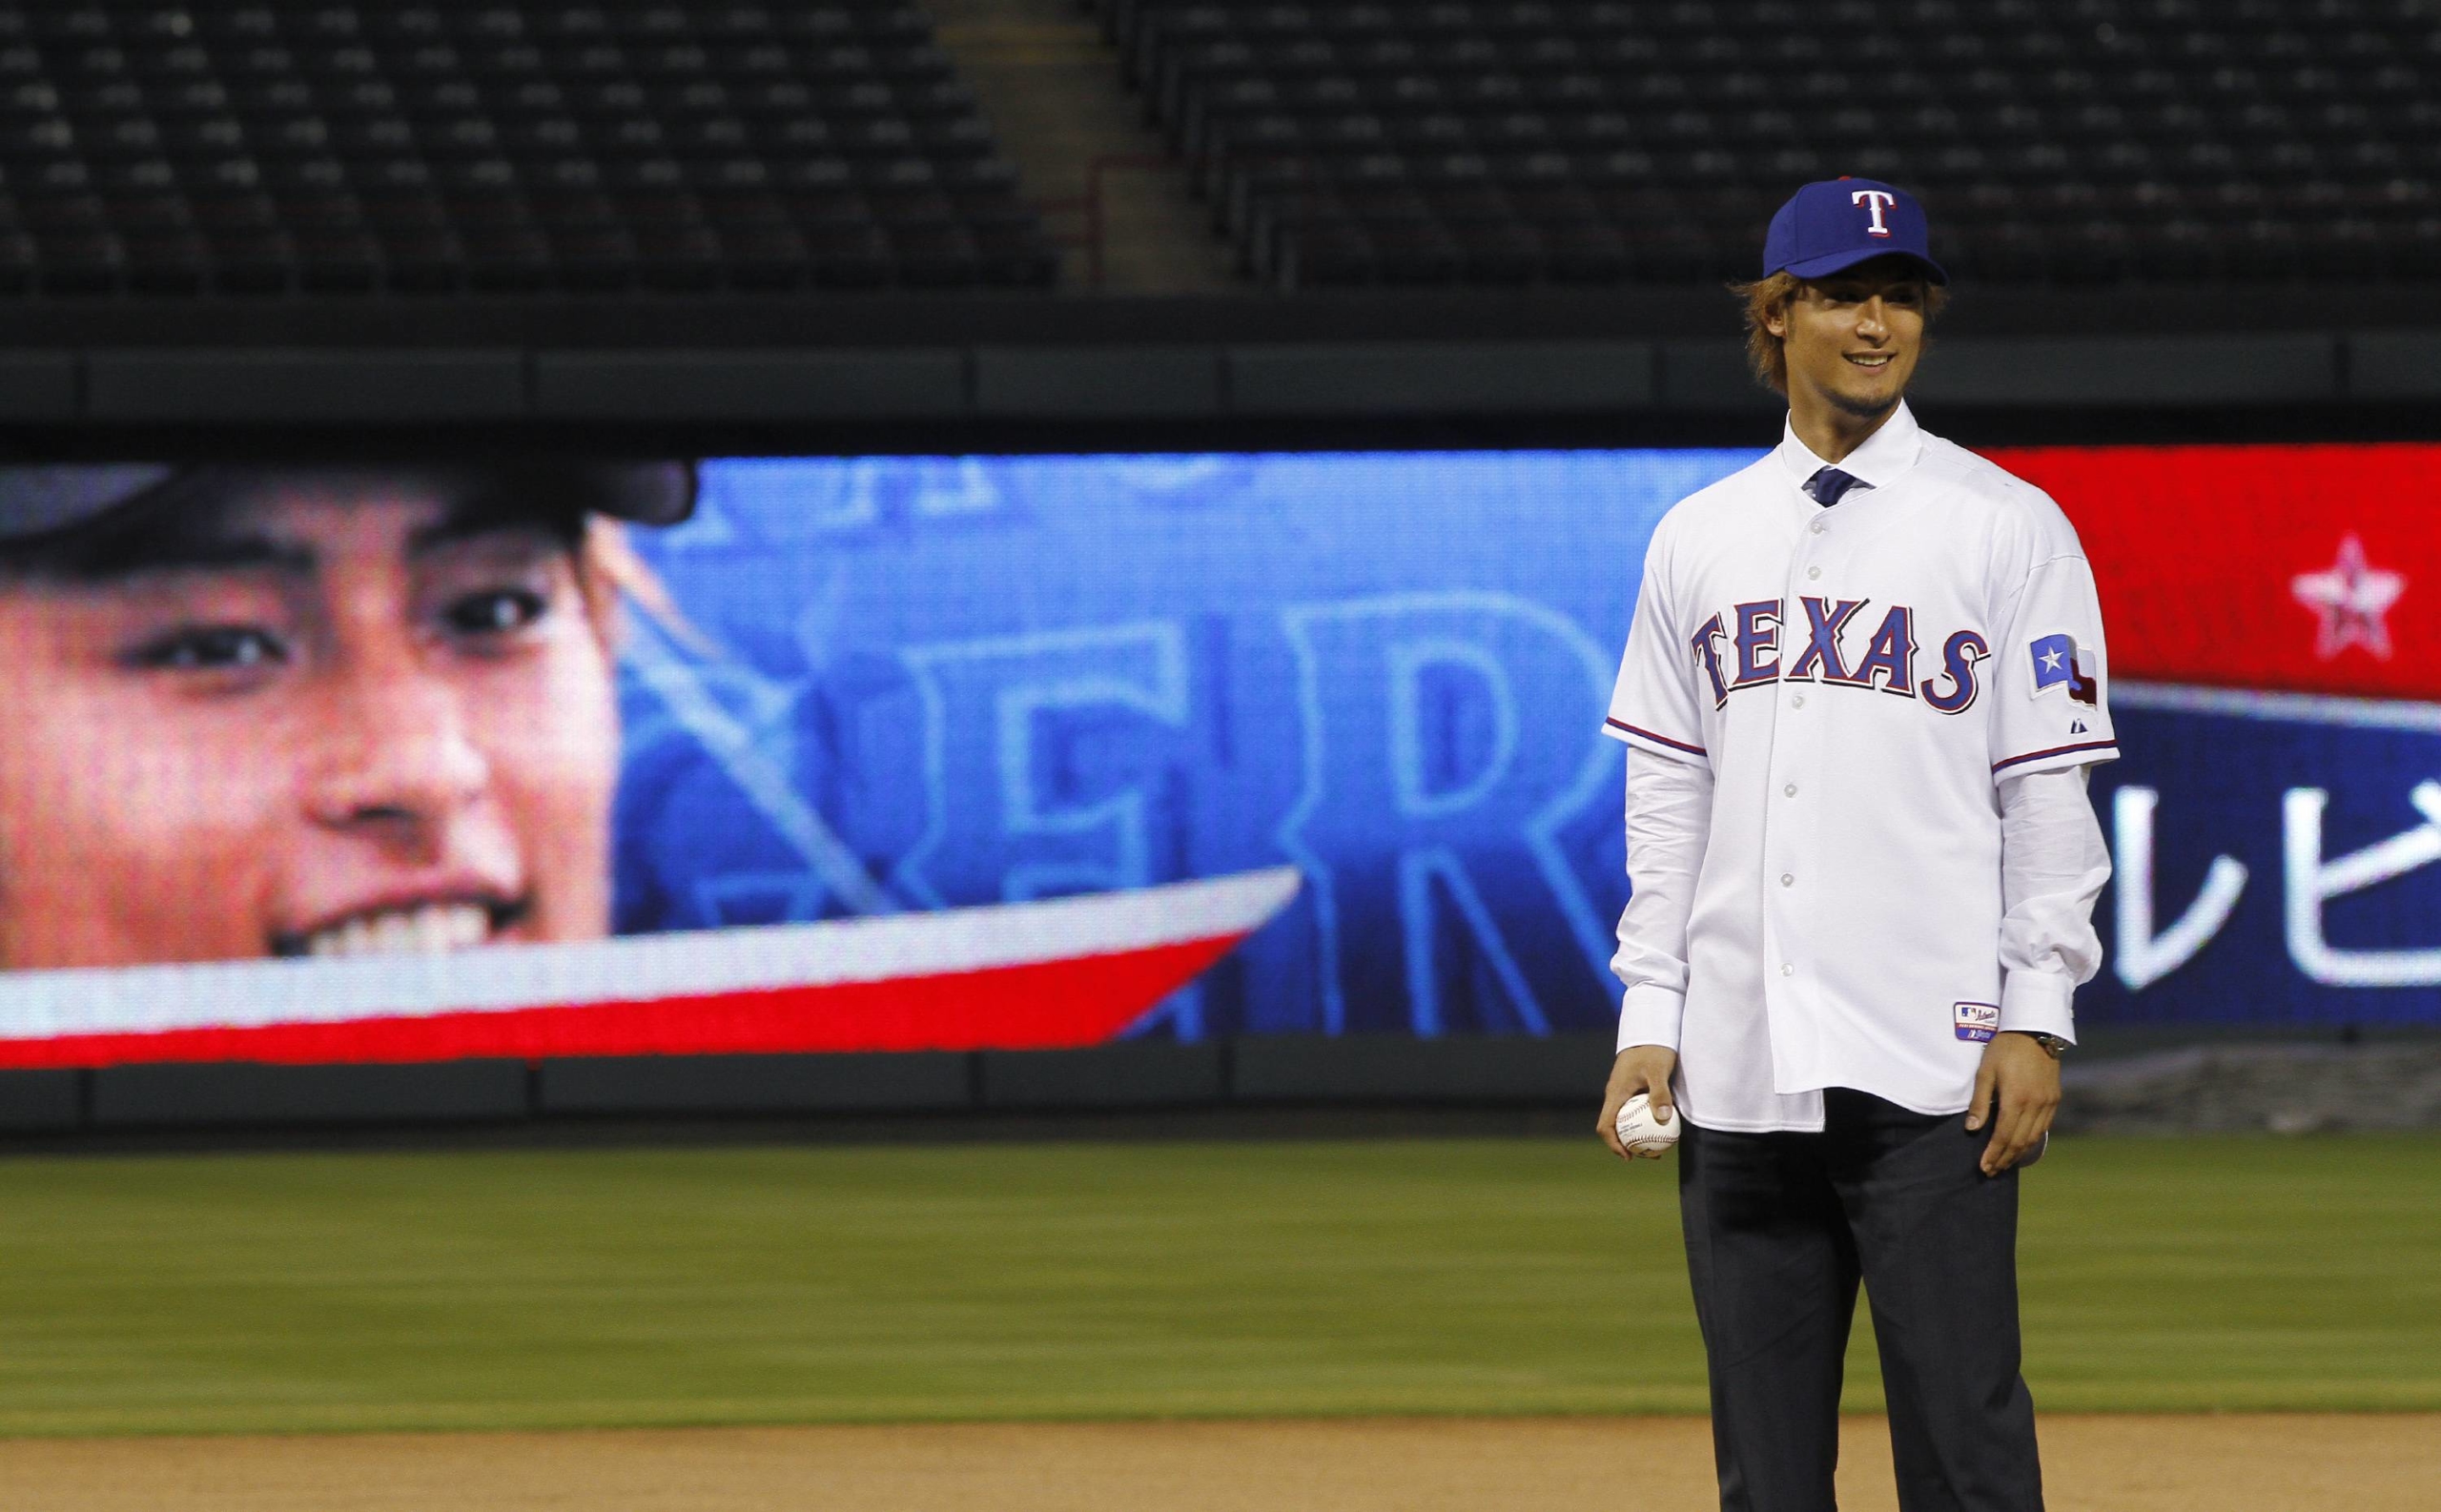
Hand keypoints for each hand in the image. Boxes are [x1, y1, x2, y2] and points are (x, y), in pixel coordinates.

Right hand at [1597, 1045, 1678, 1160]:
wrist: (1650, 1029)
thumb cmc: (1653, 1049)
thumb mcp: (1658, 1070)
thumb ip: (1660, 1094)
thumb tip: (1662, 1119)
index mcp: (1615, 1093)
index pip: (1605, 1125)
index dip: (1614, 1144)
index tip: (1629, 1156)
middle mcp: (1616, 1095)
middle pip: (1614, 1127)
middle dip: (1628, 1145)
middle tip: (1650, 1156)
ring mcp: (1624, 1092)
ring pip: (1625, 1120)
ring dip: (1637, 1135)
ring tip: (1658, 1147)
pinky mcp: (1633, 1089)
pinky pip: (1635, 1111)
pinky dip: (1645, 1123)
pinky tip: (1664, 1127)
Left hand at [1966, 1031, 2060, 1175]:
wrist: (2034, 1030)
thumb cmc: (2004, 1049)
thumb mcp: (1985, 1072)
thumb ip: (1979, 1102)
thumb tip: (1972, 1129)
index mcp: (2016, 1099)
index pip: (2004, 1136)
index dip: (1994, 1154)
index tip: (1984, 1167)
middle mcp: (2035, 1105)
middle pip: (2020, 1141)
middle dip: (2005, 1159)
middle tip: (1991, 1171)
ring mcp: (2048, 1103)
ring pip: (2034, 1137)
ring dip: (2019, 1153)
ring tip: (2004, 1163)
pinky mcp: (2054, 1099)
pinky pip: (2044, 1127)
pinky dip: (2032, 1141)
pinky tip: (2022, 1146)